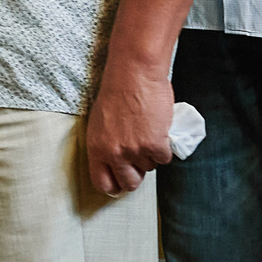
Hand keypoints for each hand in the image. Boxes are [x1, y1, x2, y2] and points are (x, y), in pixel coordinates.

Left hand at [84, 63, 175, 195]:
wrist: (134, 75)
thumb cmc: (116, 93)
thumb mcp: (100, 123)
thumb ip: (106, 144)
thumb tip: (115, 161)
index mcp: (96, 148)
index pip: (102, 183)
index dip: (114, 186)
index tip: (121, 183)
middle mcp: (114, 154)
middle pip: (129, 183)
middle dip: (136, 176)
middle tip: (140, 162)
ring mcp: (135, 151)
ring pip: (149, 168)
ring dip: (151, 155)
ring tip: (147, 132)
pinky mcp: (155, 145)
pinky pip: (164, 158)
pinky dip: (165, 147)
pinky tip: (159, 131)